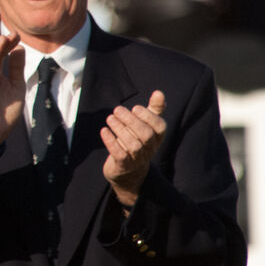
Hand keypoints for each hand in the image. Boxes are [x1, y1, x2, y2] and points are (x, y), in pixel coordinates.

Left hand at [101, 90, 166, 208]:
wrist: (128, 172)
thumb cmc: (138, 141)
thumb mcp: (147, 126)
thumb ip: (153, 110)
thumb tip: (159, 92)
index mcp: (157, 138)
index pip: (160, 127)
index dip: (148, 116)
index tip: (135, 108)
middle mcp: (150, 149)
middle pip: (146, 135)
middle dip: (131, 120)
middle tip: (117, 109)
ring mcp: (137, 159)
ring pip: (133, 144)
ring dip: (120, 129)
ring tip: (110, 118)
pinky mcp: (123, 165)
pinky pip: (119, 154)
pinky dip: (111, 142)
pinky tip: (104, 131)